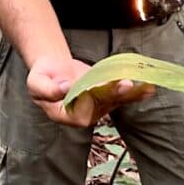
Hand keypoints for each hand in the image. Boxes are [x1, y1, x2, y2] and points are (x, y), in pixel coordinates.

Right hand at [26, 54, 154, 127]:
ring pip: (114, 100)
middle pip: (101, 105)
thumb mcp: (36, 83)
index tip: (91, 86)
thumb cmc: (41, 78)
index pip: (80, 112)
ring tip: (144, 87)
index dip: (86, 100)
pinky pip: (121, 96)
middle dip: (114, 95)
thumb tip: (65, 87)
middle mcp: (85, 115)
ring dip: (129, 94)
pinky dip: (134, 93)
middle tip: (124, 84)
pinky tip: (147, 89)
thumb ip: (48, 89)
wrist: (52, 69)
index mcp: (66, 115)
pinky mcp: (106, 96)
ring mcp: (97, 106)